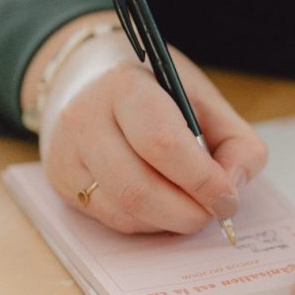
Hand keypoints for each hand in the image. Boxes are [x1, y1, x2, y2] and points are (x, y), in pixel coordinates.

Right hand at [35, 22, 266, 233]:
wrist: (84, 72)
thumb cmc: (153, 85)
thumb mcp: (201, 96)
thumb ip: (235, 140)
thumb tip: (234, 187)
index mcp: (125, 86)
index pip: (162, 143)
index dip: (201, 180)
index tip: (229, 197)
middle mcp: (85, 119)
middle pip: (138, 188)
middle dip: (186, 212)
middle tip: (215, 212)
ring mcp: (66, 152)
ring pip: (123, 211)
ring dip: (168, 221)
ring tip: (192, 207)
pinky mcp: (59, 180)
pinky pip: (109, 218)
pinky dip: (146, 222)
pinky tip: (163, 205)